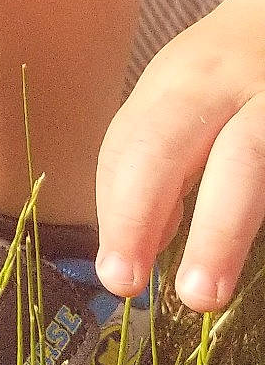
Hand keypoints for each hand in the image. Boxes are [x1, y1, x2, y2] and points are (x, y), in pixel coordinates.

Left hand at [96, 0, 264, 311]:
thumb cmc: (234, 70)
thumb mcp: (186, 94)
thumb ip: (158, 159)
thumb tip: (136, 240)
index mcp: (187, 77)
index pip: (136, 140)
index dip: (120, 209)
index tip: (114, 274)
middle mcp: (235, 82)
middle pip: (174, 140)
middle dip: (145, 210)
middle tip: (125, 283)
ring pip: (248, 159)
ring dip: (219, 230)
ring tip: (200, 294)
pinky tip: (258, 261)